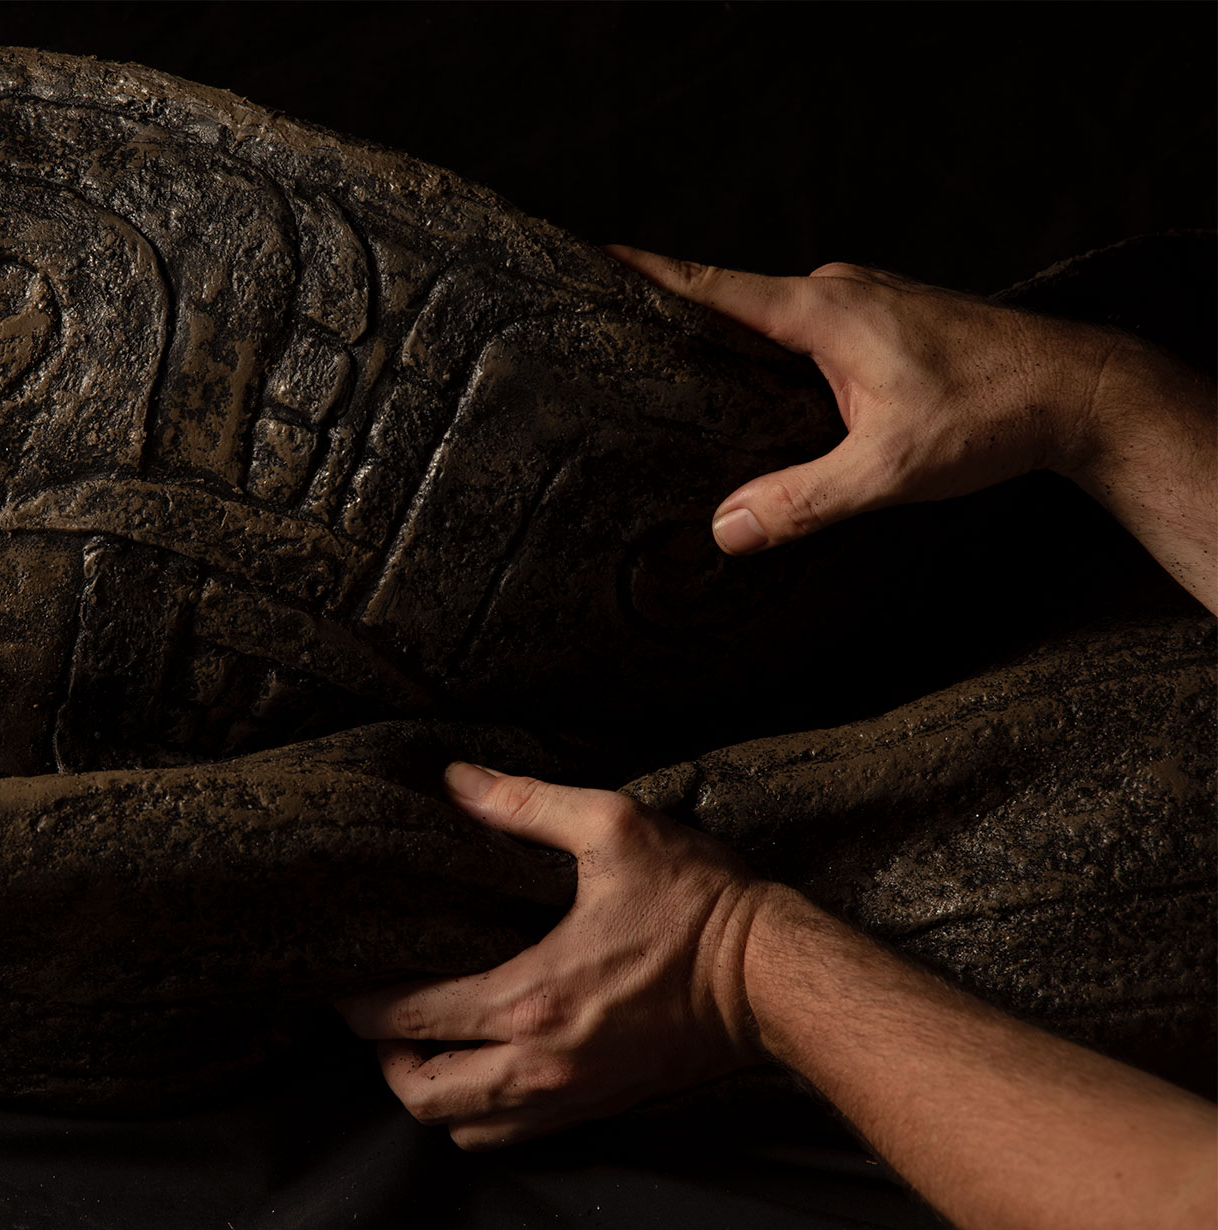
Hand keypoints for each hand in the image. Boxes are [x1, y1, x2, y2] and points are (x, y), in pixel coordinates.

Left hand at [336, 763, 772, 1149]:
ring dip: (430, 1093)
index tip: (341, 983)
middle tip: (380, 1017)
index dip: (360, 1006)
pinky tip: (480, 1066)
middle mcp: (540, 1064)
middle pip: (421, 1095)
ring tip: (424, 1044)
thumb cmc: (699, 903)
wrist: (775, 979)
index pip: (410, 1020)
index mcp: (531, 999)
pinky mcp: (598, 1108)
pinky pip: (512, 1136)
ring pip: (464, 1129)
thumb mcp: (614, 829)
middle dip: (385, 1060)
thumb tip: (455, 780)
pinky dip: (478, 1113)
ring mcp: (570, 1096)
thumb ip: (525, 803)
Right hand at [603, 246, 1130, 554]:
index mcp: (823, 312)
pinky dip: (775, 357)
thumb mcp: (888, 469)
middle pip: (732, 302)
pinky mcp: (885, 322)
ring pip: (772, 322)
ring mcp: (864, 302)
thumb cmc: (991, 414)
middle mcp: (837, 293)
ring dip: (731, 346)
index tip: (591, 256)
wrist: (1080, 389)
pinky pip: (807, 332)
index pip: (713, 286)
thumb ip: (802, 501)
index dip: (647, 273)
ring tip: (676, 382)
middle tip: (613, 346)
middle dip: (675, 322)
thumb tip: (726, 532)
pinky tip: (765, 400)